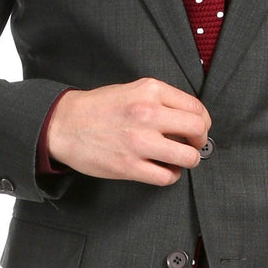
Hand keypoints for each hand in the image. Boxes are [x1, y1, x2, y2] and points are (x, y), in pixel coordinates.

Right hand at [47, 77, 210, 184]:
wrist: (65, 124)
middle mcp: (148, 114)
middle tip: (192, 145)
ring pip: (188, 156)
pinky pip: (167, 177)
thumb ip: (161, 101)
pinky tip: (164, 170)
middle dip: (200, 141)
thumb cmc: (98, 109)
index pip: (196, 107)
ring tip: (179, 160)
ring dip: (189, 161)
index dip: (203, 122)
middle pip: (197, 130)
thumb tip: (190, 119)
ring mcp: (139, 142)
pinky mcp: (130, 166)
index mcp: (150, 91)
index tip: (198, 129)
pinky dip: (171, 175)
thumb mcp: (132, 90)